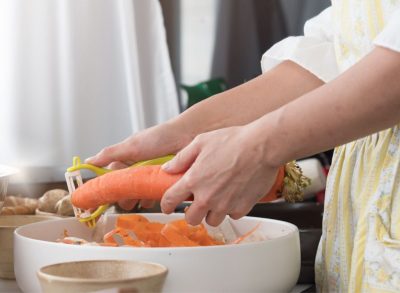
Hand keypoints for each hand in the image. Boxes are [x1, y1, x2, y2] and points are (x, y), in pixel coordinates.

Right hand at [86, 121, 191, 209]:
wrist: (188, 137)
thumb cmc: (160, 137)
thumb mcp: (132, 145)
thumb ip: (110, 154)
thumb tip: (88, 161)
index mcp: (128, 160)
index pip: (112, 178)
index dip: (108, 187)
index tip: (102, 197)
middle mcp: (138, 169)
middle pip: (125, 189)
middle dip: (124, 196)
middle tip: (126, 200)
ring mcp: (152, 177)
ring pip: (140, 194)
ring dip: (138, 199)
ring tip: (139, 200)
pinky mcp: (165, 183)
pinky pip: (156, 195)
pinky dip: (153, 198)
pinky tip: (154, 198)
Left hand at [160, 125, 279, 225]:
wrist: (261, 147)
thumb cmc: (233, 141)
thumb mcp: (201, 142)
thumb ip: (182, 158)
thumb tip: (168, 168)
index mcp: (193, 180)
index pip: (170, 200)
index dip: (166, 205)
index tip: (167, 206)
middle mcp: (207, 197)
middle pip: (191, 219)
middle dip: (191, 213)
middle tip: (196, 204)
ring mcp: (225, 205)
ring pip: (212, 221)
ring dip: (211, 213)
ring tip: (217, 200)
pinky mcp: (242, 208)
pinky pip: (232, 215)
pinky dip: (231, 209)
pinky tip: (233, 195)